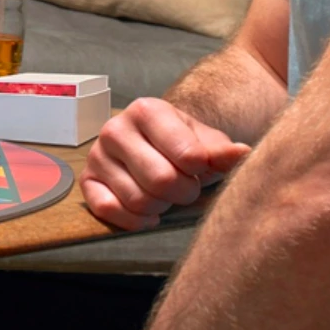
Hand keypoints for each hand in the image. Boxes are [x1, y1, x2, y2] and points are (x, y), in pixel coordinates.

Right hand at [81, 97, 252, 231]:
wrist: (152, 144)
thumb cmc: (182, 143)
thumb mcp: (205, 141)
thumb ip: (222, 150)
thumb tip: (242, 154)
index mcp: (146, 110)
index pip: (186, 155)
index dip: (200, 171)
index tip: (199, 168)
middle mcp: (114, 128)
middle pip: (161, 181)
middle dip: (183, 192)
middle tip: (185, 186)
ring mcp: (97, 155)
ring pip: (138, 200)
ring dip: (160, 206)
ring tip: (164, 195)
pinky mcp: (87, 181)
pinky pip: (109, 211)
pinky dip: (134, 219)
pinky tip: (146, 211)